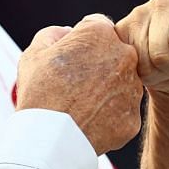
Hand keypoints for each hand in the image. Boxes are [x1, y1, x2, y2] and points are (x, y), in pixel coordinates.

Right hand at [14, 15, 143, 153]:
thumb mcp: (35, 52)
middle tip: (75, 84)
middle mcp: (125, 57)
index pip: (97, 28)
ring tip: (80, 106)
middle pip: (115, 55)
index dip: (81, 43)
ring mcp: (132, 89)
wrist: (47, 140)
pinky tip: (88, 122)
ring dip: (107, 90)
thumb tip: (68, 33)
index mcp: (101, 34)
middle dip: (99, 65)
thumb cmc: (38, 93)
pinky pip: (123, 113)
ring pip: (122, 84)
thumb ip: (54, 34)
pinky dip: (109, 117)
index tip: (70, 59)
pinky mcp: (133, 118)